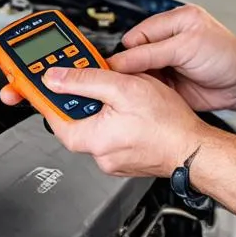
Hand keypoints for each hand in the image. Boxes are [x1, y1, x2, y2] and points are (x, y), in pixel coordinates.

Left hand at [30, 66, 208, 177]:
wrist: (196, 150)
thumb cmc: (168, 125)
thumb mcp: (123, 88)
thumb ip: (86, 81)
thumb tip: (55, 77)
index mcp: (88, 138)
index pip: (51, 113)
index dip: (46, 92)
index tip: (39, 80)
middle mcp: (96, 153)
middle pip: (74, 117)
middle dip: (83, 96)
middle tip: (98, 80)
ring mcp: (111, 158)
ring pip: (95, 124)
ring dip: (103, 107)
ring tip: (125, 95)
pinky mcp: (125, 158)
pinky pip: (112, 134)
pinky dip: (117, 120)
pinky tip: (134, 112)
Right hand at [105, 5, 235, 113]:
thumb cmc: (228, 58)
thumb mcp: (187, 48)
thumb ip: (152, 53)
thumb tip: (120, 61)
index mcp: (174, 21)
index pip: (137, 34)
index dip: (127, 51)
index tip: (116, 67)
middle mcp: (167, 40)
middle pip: (134, 53)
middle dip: (129, 68)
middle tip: (125, 81)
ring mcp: (167, 62)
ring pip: (138, 72)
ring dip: (137, 82)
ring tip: (137, 91)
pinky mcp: (168, 82)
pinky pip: (147, 86)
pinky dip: (144, 93)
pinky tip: (147, 97)